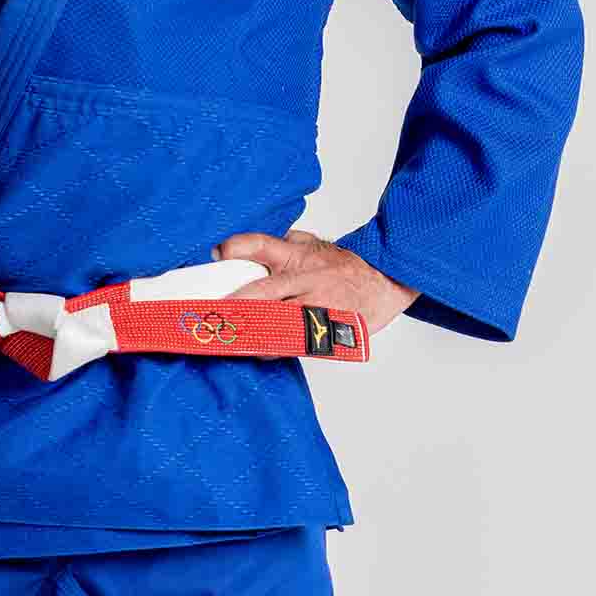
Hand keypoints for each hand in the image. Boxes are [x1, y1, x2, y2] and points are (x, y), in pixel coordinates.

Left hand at [212, 228, 418, 337]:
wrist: (384, 283)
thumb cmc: (344, 266)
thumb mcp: (312, 244)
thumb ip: (280, 244)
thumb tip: (238, 249)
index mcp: (297, 256)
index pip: (262, 245)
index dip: (238, 247)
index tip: (217, 254)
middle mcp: (305, 280)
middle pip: (264, 293)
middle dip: (235, 305)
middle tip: (211, 315)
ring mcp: (317, 307)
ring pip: (278, 322)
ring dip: (251, 333)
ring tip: (226, 339)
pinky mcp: (328, 329)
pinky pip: (297, 342)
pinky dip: (275, 348)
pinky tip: (256, 351)